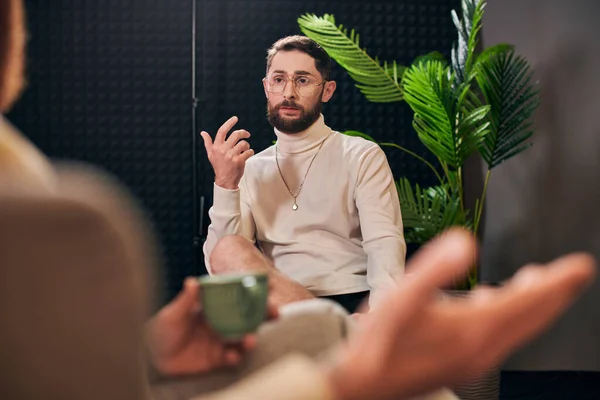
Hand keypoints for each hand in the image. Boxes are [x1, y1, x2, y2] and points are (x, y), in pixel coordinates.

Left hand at [145, 277, 277, 375]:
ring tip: (252, 339)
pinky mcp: (217, 359)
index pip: (237, 297)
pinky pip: (232, 358)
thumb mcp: (172, 314)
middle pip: (247, 317)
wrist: (152, 357)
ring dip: (251, 338)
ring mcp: (220, 341)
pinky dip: (236, 356)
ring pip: (243, 338)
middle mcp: (221, 323)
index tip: (268, 288)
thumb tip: (192, 282)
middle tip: (274, 312)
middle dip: (263, 315)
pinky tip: (233, 356)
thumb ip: (185, 300)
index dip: (252, 293)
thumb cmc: (161, 330)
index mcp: (213, 307)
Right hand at [201, 116, 253, 189]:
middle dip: (243, 132)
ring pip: (243, 143)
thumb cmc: (219, 166)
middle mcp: (223, 150)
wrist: (225, 180)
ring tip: (245, 149)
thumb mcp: (211, 154)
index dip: (229, 123)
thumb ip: (208, 143)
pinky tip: (248, 155)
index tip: (235, 118)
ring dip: (247, 145)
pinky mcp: (239, 161)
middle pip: (235, 135)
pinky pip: (249, 152)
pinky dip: (250, 152)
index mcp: (216, 147)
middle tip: (247, 134)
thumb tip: (203, 133)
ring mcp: (231, 156)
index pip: (222, 131)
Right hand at [324, 228, 595, 399]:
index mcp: (472, 329)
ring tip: (539, 283)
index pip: (528, 301)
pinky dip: (507, 317)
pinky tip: (490, 303)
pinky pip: (498, 337)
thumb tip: (466, 243)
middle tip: (575, 274)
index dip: (558, 282)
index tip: (581, 266)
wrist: (360, 385)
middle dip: (555, 293)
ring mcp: (472, 359)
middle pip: (531, 317)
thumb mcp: (400, 298)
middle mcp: (481, 348)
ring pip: (516, 328)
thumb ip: (434, 268)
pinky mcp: (460, 364)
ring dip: (532, 305)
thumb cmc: (378, 344)